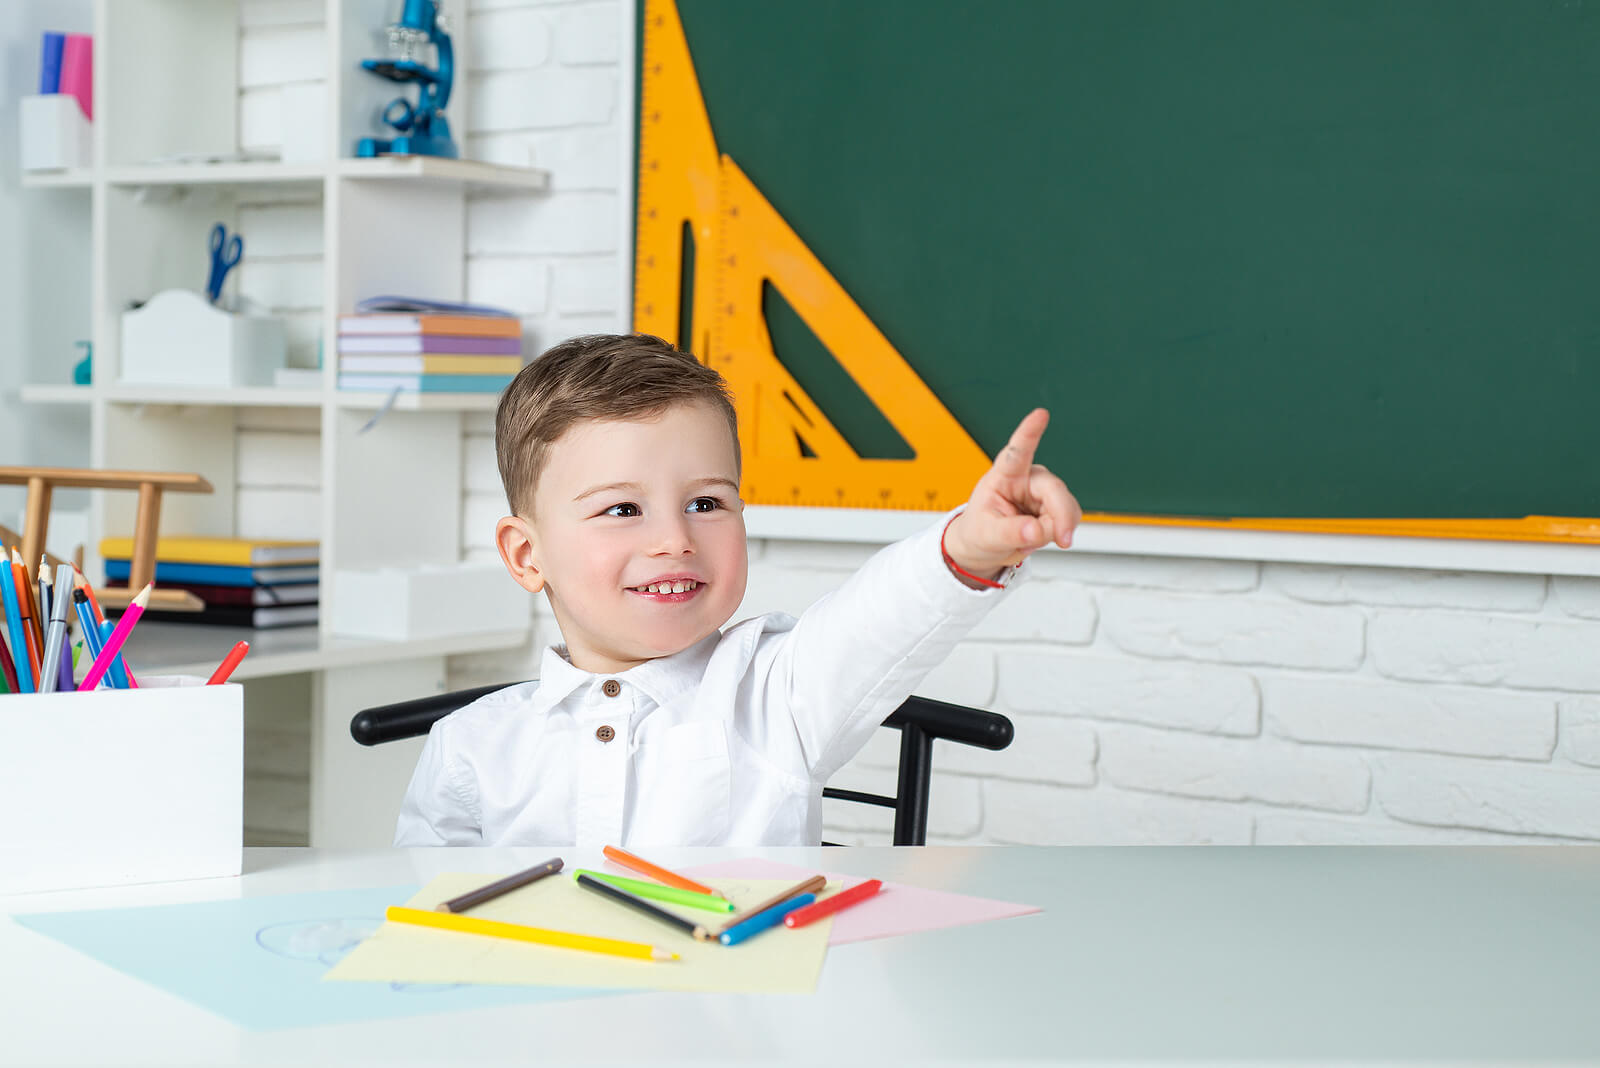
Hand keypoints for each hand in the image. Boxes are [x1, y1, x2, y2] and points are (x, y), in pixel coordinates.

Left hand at [942, 408, 1079, 583]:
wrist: (986, 546)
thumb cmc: (980, 531)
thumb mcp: (987, 534)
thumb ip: (1010, 532)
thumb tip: (1036, 531)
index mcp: (1004, 475)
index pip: (1017, 451)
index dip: (1029, 432)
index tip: (1041, 414)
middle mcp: (1028, 478)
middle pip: (1054, 490)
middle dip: (1062, 517)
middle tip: (1063, 539)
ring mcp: (1044, 491)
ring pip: (1067, 507)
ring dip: (1056, 529)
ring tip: (1029, 538)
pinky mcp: (1056, 506)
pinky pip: (1069, 519)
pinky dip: (1058, 533)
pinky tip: (1040, 536)